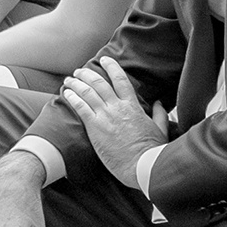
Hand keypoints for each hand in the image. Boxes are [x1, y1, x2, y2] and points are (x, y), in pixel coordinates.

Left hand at [60, 56, 164, 189]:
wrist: (142, 166)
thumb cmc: (152, 150)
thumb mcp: (160, 129)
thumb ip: (159, 114)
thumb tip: (159, 103)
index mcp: (133, 106)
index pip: (120, 79)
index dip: (112, 67)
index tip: (105, 60)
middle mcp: (117, 107)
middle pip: (99, 82)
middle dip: (87, 74)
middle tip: (79, 71)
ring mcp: (105, 117)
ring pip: (87, 92)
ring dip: (76, 83)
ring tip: (69, 80)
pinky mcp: (95, 128)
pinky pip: (80, 108)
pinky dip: (72, 98)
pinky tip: (66, 93)